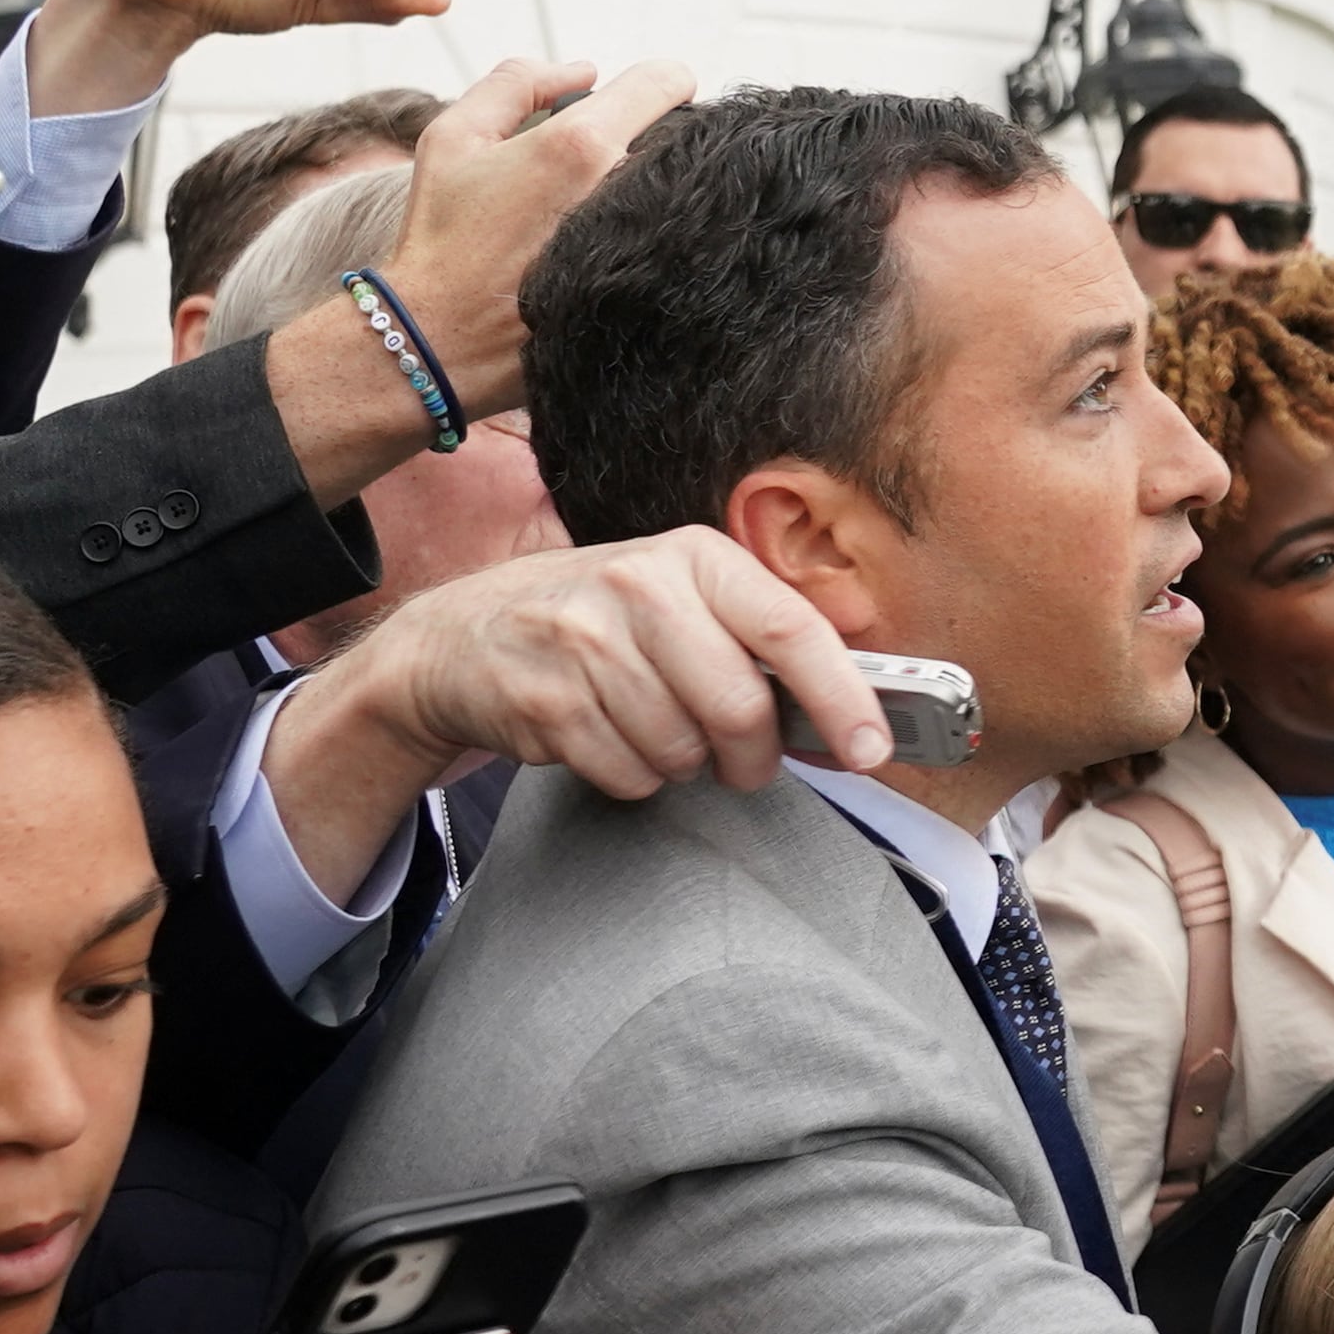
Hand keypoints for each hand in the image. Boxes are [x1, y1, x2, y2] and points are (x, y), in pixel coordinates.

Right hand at [265, 529, 891, 891]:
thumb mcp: (681, 598)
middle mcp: (639, 586)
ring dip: (683, 764)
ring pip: (681, 750)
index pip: (791, 629)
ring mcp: (583, 641)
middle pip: (739, 708)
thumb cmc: (602, 621)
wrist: (463, 636)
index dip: (842, 697)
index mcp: (695, 557)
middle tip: (745, 762)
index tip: (871, 750)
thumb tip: (856, 709)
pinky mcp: (542, 698)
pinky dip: (633, 776)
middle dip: (753, 756)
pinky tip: (609, 738)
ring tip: (656, 729)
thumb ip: (760, 638)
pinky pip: (627, 773)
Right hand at [377, 52, 692, 424]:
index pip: (668, 79)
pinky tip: (620, 254)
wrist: (439, 338)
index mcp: (581, 144)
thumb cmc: (441, 237)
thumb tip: (583, 69)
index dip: (658, 83)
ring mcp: (649, 245)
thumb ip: (517, 83)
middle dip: (656, 139)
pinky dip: (663, 240)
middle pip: (685, 137)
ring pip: (689, 191)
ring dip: (659, 191)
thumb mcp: (453, 136)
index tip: (642, 101)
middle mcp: (627, 191)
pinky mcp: (657, 291)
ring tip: (608, 213)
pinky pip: (684, 245)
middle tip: (610, 166)